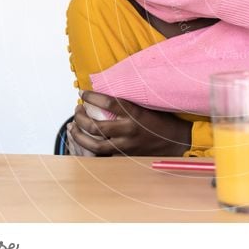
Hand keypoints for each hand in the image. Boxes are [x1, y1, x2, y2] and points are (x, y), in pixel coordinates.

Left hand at [68, 91, 191, 156]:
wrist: (176, 142)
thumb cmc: (162, 121)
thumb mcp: (148, 106)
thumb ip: (129, 102)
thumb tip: (108, 91)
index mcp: (135, 114)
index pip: (108, 103)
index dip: (92, 97)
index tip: (83, 93)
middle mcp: (129, 131)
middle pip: (95, 126)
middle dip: (80, 117)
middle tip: (77, 110)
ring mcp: (126, 146)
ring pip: (95, 144)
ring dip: (79, 135)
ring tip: (73, 127)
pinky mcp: (124, 156)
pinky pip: (102, 154)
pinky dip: (89, 148)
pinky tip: (82, 142)